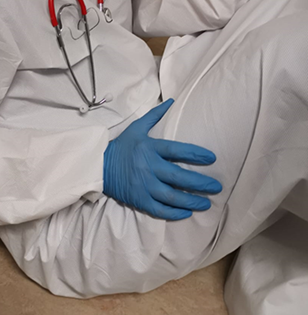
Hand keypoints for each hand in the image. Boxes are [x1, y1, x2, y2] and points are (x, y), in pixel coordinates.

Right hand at [103, 99, 221, 219]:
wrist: (98, 166)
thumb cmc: (121, 146)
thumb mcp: (137, 128)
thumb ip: (155, 115)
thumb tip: (172, 101)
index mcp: (149, 148)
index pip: (176, 150)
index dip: (195, 154)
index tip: (212, 158)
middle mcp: (148, 167)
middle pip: (178, 176)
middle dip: (200, 183)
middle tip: (216, 186)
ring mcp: (143, 185)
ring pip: (171, 196)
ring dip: (191, 201)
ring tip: (206, 203)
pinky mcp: (138, 200)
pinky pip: (159, 210)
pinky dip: (174, 213)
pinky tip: (186, 212)